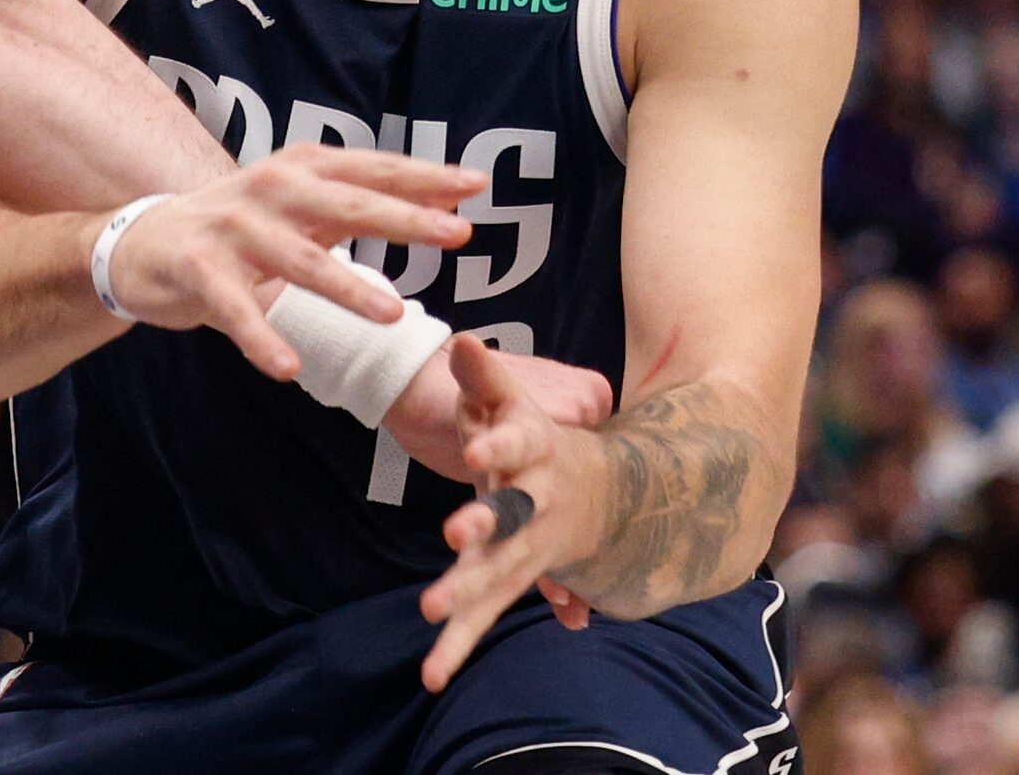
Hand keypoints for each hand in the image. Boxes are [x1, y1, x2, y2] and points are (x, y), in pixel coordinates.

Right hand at [105, 148, 482, 382]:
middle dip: (404, 220)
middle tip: (457, 235)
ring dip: (347, 289)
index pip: (371, 170)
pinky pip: (235, 309)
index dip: (423, 177)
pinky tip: (288, 368)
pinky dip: (262, 339)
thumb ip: (365, 203)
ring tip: (391, 317)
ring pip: (299, 260)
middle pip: (346, 205)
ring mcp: (232, 228)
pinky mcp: (198, 268)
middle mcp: (269, 189)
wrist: (146, 241)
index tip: (477, 187)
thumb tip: (450, 199)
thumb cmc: (241, 225)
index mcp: (300, 168)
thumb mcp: (303, 205)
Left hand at [417, 334, 612, 690]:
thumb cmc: (530, 430)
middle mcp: (533, 500)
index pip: (516, 441)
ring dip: (469, 592)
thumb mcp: (505, 395)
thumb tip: (462, 340)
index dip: (498, 445)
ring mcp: (524, 543)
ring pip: (498, 570)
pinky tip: (431, 677)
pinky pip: (485, 610)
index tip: (477, 450)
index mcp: (534, 450)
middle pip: (508, 513)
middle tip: (454, 535)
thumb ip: (482, 369)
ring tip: (433, 613)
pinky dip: (460, 642)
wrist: (587, 485)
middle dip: (482, 524)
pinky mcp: (509, 574)